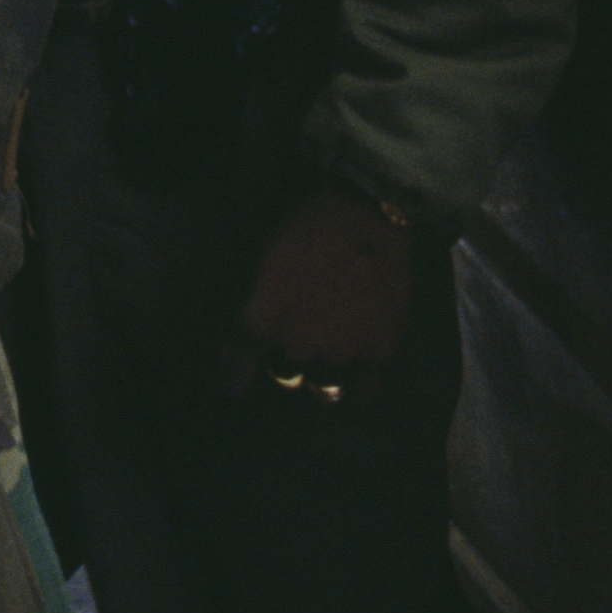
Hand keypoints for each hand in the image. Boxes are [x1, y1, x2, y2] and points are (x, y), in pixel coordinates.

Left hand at [223, 182, 417, 409]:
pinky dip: (359, 392)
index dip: (233, 382)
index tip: (234, 387)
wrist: (365, 219)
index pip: (235, 375)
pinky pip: (364, 393)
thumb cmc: (306, 230)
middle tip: (300, 340)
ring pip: (322, 384)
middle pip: (283, 375)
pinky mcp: (377, 355)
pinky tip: (357, 387)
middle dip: (286, 363)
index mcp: (261, 323)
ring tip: (332, 347)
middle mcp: (295, 347)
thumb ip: (254, 306)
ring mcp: (339, 354)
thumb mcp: (263, 263)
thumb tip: (245, 339)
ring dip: (322, 371)